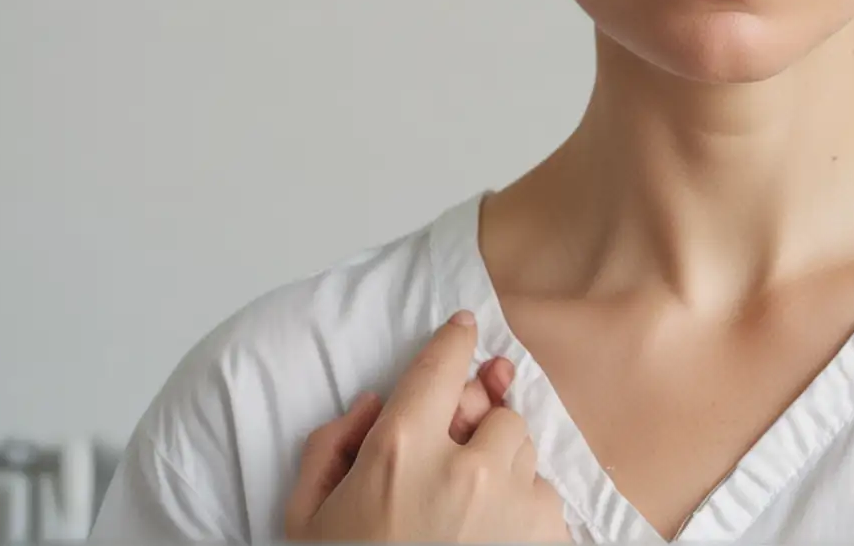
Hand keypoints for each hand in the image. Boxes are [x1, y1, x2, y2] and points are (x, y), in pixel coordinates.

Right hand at [283, 312, 569, 541]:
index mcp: (402, 450)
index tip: (464, 328)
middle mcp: (466, 465)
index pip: (441, 366)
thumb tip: (375, 404)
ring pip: (523, 451)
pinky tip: (490, 538)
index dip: (454, 342)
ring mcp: (514, 500)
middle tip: (452, 459)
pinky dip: (523, 510)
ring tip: (465, 515)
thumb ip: (331, 446)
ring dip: (501, 469)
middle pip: (495, 411)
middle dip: (475, 428)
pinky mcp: (547, 533)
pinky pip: (545, 496)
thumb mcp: (307, 517)